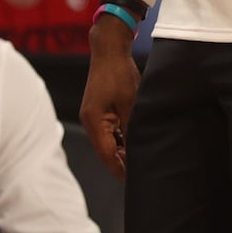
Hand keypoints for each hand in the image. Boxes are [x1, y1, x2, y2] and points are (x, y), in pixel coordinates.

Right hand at [80, 18, 140, 179]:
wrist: (109, 50)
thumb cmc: (120, 73)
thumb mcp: (131, 102)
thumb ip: (133, 127)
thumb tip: (138, 149)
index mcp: (94, 122)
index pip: (108, 154)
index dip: (120, 169)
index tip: (133, 182)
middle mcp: (90, 122)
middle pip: (106, 151)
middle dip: (122, 163)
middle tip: (141, 174)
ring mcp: (93, 117)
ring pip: (108, 142)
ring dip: (122, 151)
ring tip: (140, 161)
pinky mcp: (98, 111)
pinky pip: (109, 131)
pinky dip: (120, 138)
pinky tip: (134, 143)